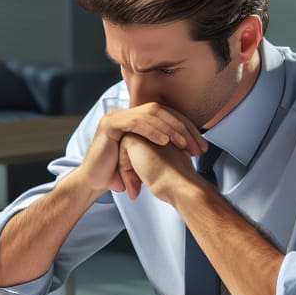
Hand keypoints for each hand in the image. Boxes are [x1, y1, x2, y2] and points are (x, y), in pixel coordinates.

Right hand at [74, 103, 205, 195]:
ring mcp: (117, 116)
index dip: (186, 127)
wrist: (94, 183)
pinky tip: (165, 141)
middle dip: (183, 128)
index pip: (167, 114)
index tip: (201, 145)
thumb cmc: (117, 173)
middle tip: (198, 146)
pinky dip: (152, 130)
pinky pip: (135, 123)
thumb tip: (188, 146)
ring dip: (171, 128)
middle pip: (162, 111)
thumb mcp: (144, 157)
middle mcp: (126, 112)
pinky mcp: (110, 125)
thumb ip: (160, 148)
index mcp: (135, 117)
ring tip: (184, 144)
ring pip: (151, 114)